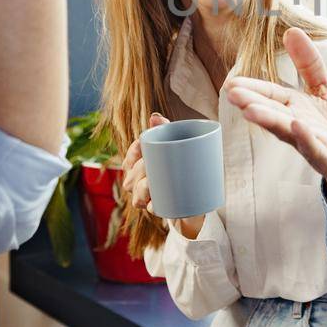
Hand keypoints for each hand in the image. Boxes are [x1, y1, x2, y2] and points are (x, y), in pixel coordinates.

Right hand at [119, 113, 204, 238]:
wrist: (195, 195)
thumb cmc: (180, 165)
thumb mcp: (175, 145)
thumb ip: (165, 129)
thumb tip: (154, 117)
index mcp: (137, 165)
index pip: (131, 156)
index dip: (135, 151)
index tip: (143, 144)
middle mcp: (137, 182)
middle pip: (133, 174)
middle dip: (142, 168)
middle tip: (155, 161)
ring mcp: (146, 198)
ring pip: (138, 193)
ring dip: (143, 187)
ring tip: (153, 181)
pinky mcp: (160, 210)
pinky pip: (152, 209)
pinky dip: (153, 205)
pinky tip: (155, 202)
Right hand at [224, 28, 326, 226]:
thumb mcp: (325, 88)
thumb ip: (308, 63)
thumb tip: (292, 30)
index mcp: (295, 108)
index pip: (271, 96)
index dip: (253, 89)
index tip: (231, 83)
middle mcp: (298, 127)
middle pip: (273, 113)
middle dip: (253, 104)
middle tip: (231, 94)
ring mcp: (312, 144)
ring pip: (288, 132)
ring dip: (270, 121)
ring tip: (251, 111)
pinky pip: (316, 150)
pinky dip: (307, 139)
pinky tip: (298, 125)